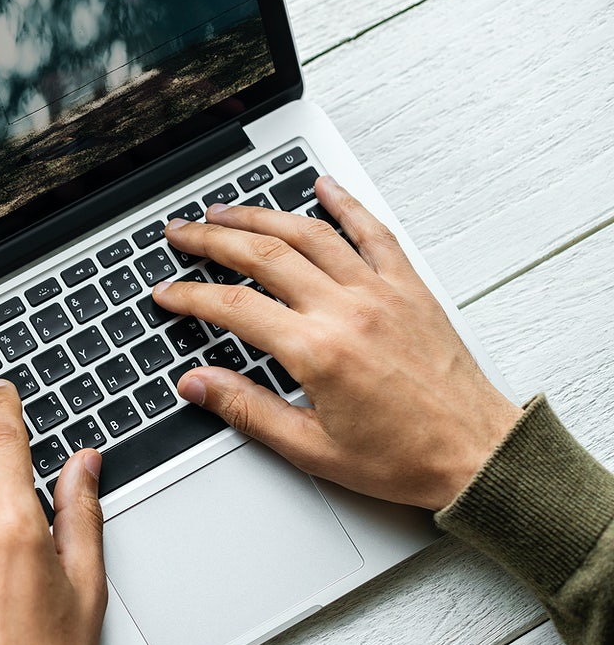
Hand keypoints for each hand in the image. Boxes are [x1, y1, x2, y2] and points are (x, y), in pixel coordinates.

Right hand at [154, 177, 521, 509]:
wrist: (477, 455)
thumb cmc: (403, 458)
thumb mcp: (311, 448)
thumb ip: (247, 410)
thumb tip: (197, 384)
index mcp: (318, 351)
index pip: (234, 307)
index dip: (190, 296)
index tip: (167, 293)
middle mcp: (347, 310)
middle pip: (263, 254)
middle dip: (212, 239)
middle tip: (180, 233)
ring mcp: (380, 292)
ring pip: (309, 234)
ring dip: (261, 215)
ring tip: (225, 209)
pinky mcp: (409, 288)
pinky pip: (373, 232)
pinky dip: (345, 203)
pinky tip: (323, 186)